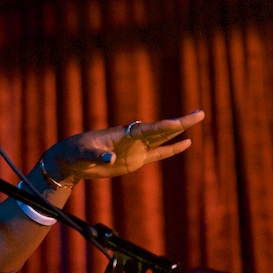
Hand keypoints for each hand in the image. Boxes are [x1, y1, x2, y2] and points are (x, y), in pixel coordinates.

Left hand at [43, 110, 204, 182]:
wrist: (72, 159)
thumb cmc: (76, 152)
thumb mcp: (83, 153)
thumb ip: (97, 155)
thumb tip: (110, 158)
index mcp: (122, 134)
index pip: (147, 130)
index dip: (163, 127)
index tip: (177, 122)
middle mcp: (133, 139)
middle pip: (161, 129)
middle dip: (180, 122)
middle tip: (200, 113)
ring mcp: (136, 148)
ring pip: (163, 138)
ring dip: (179, 131)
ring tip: (196, 119)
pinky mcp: (136, 159)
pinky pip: (159, 153)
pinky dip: (173, 149)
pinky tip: (187, 143)